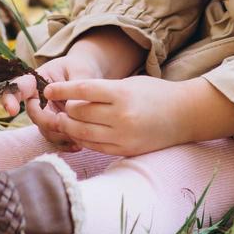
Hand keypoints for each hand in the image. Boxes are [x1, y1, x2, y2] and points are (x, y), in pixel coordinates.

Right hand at [0, 54, 101, 149]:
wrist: (85, 72)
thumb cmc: (80, 66)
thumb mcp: (80, 69)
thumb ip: (75, 86)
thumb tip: (71, 108)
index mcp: (35, 80)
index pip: (17, 88)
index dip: (10, 99)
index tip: (11, 110)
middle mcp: (35, 99)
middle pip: (34, 115)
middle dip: (49, 122)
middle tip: (65, 122)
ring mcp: (43, 115)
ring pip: (44, 130)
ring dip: (59, 135)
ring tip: (79, 135)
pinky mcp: (53, 126)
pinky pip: (54, 139)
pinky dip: (65, 144)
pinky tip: (77, 145)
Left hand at [41, 75, 189, 155]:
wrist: (185, 115)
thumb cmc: (155, 94)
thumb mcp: (130, 83)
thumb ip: (103, 91)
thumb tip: (71, 98)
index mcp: (122, 93)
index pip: (82, 90)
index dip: (62, 89)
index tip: (48, 89)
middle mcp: (121, 116)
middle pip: (79, 113)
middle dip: (66, 109)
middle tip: (61, 105)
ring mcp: (123, 136)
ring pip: (82, 132)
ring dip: (69, 126)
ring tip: (65, 120)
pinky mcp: (125, 150)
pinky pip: (94, 146)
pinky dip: (82, 139)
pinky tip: (79, 132)